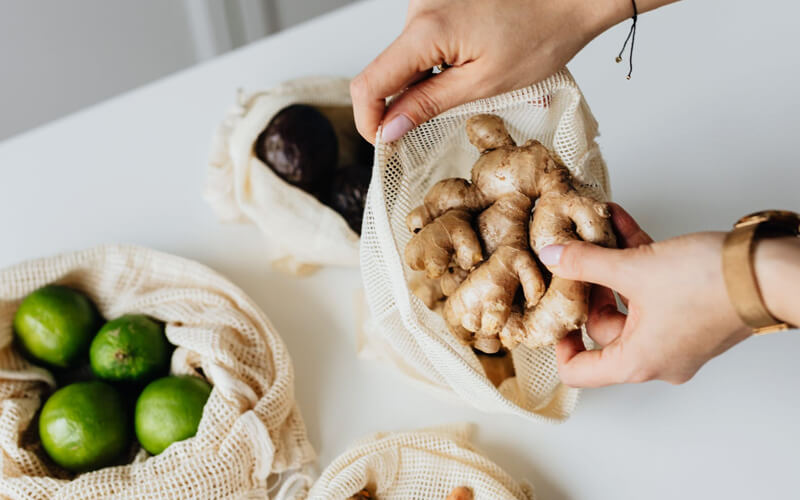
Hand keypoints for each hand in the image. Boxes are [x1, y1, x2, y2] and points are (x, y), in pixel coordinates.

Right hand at [350, 0, 629, 142]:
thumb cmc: (541, 34)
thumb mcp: (483, 83)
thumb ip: (428, 105)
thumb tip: (388, 128)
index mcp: (424, 29)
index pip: (369, 84)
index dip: (369, 120)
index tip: (385, 142)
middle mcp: (418, 8)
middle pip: (388, 71)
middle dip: (406, 101)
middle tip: (446, 117)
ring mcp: (427, 1)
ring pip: (406, 58)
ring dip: (426, 80)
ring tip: (473, 79)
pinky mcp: (439, 0)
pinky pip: (422, 40)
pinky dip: (438, 61)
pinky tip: (472, 61)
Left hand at [540, 204, 751, 386]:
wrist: (769, 272)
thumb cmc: (710, 284)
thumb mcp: (634, 269)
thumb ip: (586, 263)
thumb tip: (554, 257)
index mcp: (638, 362)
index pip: (579, 371)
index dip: (559, 344)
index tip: (555, 312)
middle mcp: (657, 357)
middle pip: (603, 327)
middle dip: (589, 286)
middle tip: (576, 257)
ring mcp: (676, 337)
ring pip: (629, 303)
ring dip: (612, 266)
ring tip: (598, 230)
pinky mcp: (691, 314)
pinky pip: (652, 291)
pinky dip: (637, 262)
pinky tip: (622, 224)